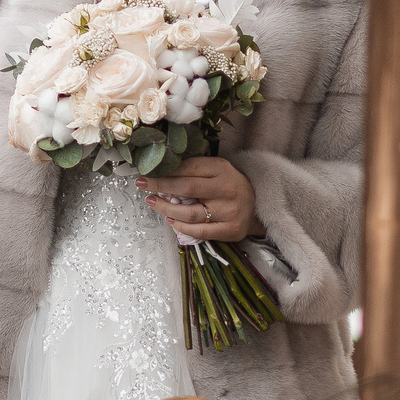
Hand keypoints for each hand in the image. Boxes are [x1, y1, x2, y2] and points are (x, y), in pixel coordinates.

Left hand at [136, 157, 256, 241]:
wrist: (257, 204)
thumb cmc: (228, 183)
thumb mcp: (216, 168)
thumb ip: (194, 168)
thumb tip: (161, 168)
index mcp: (222, 169)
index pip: (189, 167)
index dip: (166, 170)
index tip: (147, 171)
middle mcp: (226, 189)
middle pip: (187, 188)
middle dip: (160, 185)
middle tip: (142, 184)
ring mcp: (229, 211)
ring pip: (190, 213)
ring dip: (166, 208)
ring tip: (153, 202)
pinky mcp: (230, 230)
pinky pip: (200, 232)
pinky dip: (181, 227)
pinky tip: (170, 220)